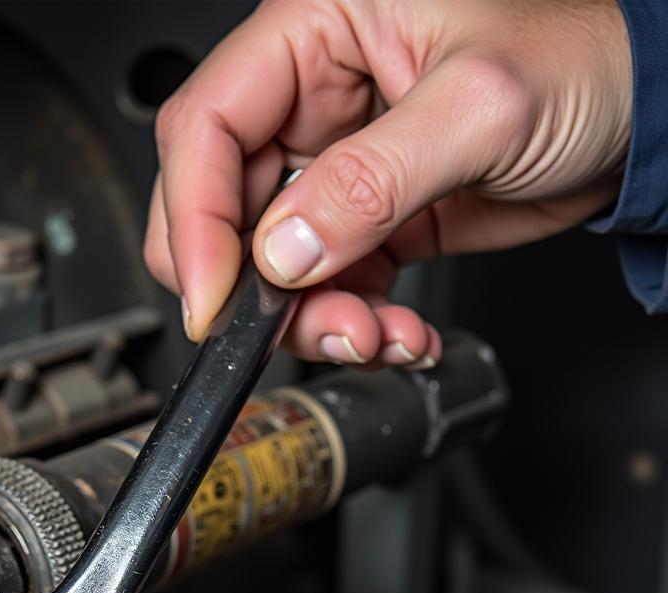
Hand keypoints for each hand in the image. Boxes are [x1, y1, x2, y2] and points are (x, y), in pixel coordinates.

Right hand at [145, 0, 631, 365]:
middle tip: (295, 327)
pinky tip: (395, 330)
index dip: (196, 217)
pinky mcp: (361, 222)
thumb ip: (373, 178)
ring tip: (372, 333)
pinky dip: (351, 325)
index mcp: (314, 32)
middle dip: (253, 286)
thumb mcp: (480, 106)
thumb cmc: (583, 60)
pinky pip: (324, 289)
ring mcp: (332, 168)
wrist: (642, 115)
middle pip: (222, 207)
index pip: (206, 127)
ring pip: (269, 266)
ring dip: (311, 320)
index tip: (215, 296)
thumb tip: (284, 249)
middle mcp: (310, 101)